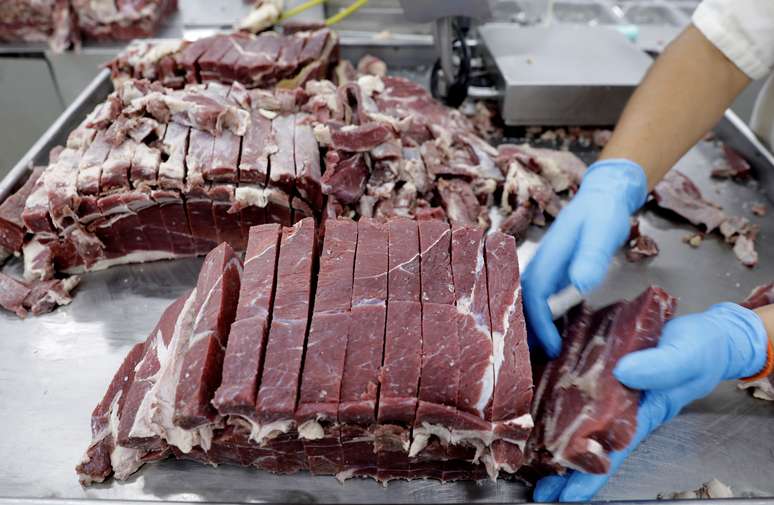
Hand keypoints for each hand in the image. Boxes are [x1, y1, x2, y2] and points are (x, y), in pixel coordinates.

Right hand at [522, 159, 647, 356]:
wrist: (603, 195)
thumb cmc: (603, 214)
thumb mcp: (602, 233)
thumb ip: (591, 257)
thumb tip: (580, 286)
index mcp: (548, 256)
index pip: (535, 296)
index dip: (540, 324)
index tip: (552, 346)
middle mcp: (540, 263)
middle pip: (522, 301)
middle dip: (525, 331)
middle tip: (534, 359)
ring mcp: (545, 266)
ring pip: (528, 300)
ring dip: (530, 325)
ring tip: (537, 352)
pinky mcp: (552, 270)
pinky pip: (539, 297)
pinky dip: (540, 315)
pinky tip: (549, 330)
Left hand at [533, 303, 768, 501]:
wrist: (709, 333)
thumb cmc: (703, 349)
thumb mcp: (687, 356)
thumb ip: (661, 366)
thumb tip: (624, 373)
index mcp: (643, 411)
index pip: (612, 450)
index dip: (590, 474)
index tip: (568, 495)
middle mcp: (624, 406)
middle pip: (590, 442)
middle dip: (565, 467)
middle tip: (541, 490)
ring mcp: (613, 389)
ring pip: (580, 419)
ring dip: (555, 437)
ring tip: (532, 459)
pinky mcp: (605, 368)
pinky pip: (579, 387)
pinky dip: (559, 398)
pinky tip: (540, 406)